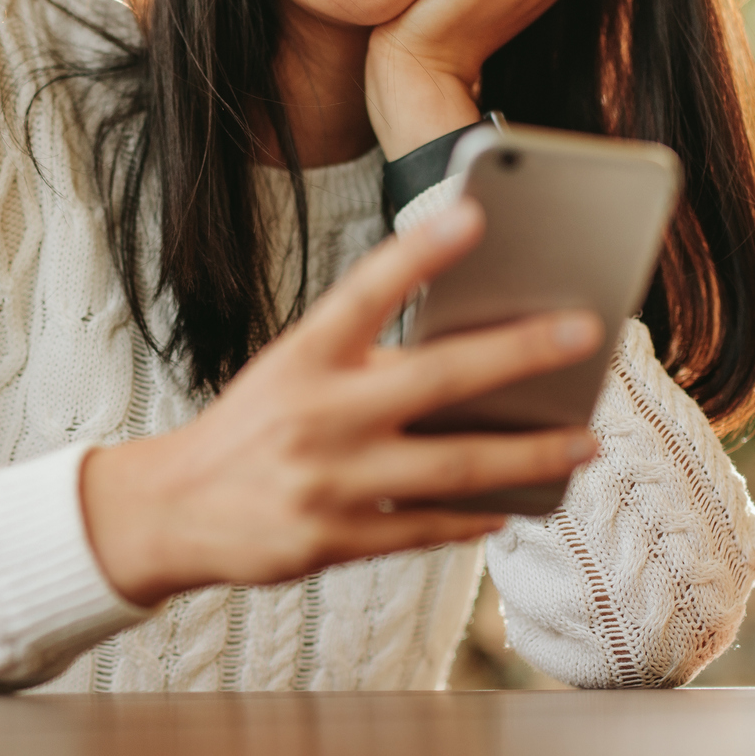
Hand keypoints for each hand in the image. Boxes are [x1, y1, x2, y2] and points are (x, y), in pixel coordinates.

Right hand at [81, 199, 601, 607]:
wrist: (169, 511)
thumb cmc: (252, 428)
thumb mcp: (291, 373)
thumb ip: (367, 363)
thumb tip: (477, 364)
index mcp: (302, 357)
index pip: (365, 291)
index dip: (419, 252)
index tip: (475, 214)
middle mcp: (315, 415)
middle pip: (435, 379)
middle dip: (519, 354)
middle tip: (586, 330)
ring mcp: (327, 482)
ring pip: (452, 467)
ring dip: (529, 455)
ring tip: (584, 442)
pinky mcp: (333, 541)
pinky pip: (426, 529)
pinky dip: (475, 517)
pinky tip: (513, 506)